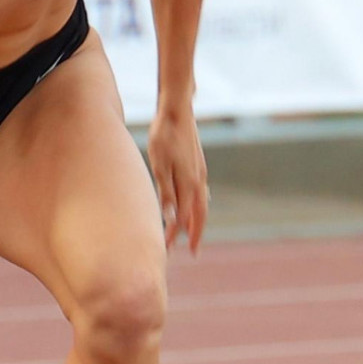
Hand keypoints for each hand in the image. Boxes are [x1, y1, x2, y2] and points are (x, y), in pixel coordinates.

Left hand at [148, 107, 208, 252]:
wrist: (177, 110)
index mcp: (188, 184)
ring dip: (198, 222)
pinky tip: (196, 206)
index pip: (183, 218)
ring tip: (193, 235)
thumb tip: (172, 219)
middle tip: (194, 253)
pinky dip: (200, 206)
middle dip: (196, 235)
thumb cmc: (163, 136)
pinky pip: (202, 193)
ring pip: (202, 204)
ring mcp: (201, 172)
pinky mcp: (199, 165)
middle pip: (200, 215)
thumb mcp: (159, 165)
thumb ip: (166, 193)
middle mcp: (198, 181)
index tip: (168, 251)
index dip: (175, 235)